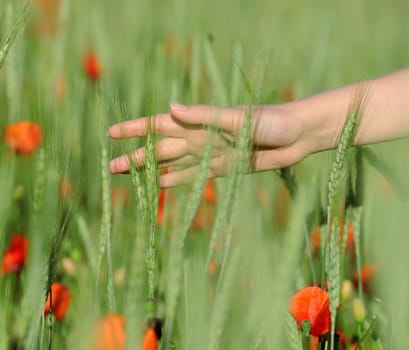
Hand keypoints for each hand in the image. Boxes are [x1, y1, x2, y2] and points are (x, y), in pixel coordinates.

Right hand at [108, 102, 308, 186]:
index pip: (159, 124)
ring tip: (130, 177)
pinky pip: (193, 176)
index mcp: (200, 122)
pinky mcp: (223, 169)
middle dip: (136, 156)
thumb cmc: (271, 120)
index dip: (135, 129)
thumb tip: (171, 107)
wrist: (298, 135)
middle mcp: (200, 137)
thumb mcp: (238, 118)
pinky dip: (175, 180)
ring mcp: (210, 154)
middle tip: (112, 168)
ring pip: (172, 163)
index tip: (111, 134)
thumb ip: (205, 115)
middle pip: (160, 148)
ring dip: (151, 169)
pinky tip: (160, 185)